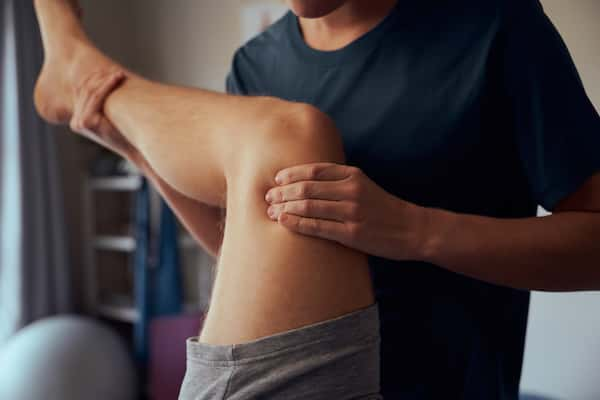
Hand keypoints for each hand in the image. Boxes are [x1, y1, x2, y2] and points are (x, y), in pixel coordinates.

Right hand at [69, 69, 141, 165]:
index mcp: (79, 120)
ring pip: (91, 92)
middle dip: (100, 78)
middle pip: (85, 90)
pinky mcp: (86, 122)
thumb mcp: (113, 117)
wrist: (134, 149)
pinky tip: (117, 78)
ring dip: (105, 80)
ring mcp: (79, 122)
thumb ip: (105, 104)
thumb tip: (111, 82)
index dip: (96, 79)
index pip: (83, 93)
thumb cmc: (128, 133)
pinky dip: (107, 86)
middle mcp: (76, 122)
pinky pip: (96, 97)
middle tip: (116, 70)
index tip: (110, 71)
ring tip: (119, 74)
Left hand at [265, 163, 425, 259]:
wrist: (412, 229)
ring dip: (284, 208)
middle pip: (306, 187)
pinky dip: (297, 223)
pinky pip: (317, 227)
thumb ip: (340, 181)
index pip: (314, 170)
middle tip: (267, 197)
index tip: (276, 179)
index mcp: (353, 175)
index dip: (291, 174)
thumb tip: (307, 182)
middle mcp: (351, 190)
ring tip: (270, 211)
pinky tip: (283, 222)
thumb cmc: (383, 208)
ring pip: (308, 206)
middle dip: (282, 192)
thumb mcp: (364, 185)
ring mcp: (352, 211)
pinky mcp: (352, 233)